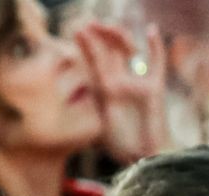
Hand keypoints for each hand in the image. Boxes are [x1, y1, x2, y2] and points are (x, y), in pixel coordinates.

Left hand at [73, 21, 168, 162]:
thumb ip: (82, 108)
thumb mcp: (91, 122)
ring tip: (108, 26)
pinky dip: (157, 47)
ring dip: (117, 35)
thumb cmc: (120, 148)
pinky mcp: (155, 89)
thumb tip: (52, 100)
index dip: (86, 44)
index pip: (94, 60)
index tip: (77, 31)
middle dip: (100, 34)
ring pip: (128, 51)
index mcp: (103, 89)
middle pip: (109, 50)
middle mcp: (119, 83)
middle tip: (89, 23)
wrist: (144, 159)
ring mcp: (137, 84)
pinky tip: (152, 29)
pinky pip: (157, 64)